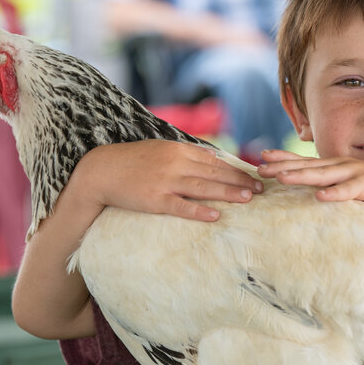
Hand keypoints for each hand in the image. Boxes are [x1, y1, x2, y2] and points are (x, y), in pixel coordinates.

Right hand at [74, 140, 262, 221]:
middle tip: (261, 189)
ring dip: (228, 193)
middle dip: (240, 180)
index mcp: (178, 150)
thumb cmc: (134, 161)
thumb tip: (213, 157)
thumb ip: (187, 153)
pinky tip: (216, 215)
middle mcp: (175, 164)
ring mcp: (165, 182)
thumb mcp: (162, 149)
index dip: (236, 169)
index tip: (255, 175)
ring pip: (203, 188)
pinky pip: (181, 206)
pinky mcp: (154, 200)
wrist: (102, 171)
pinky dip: (199, 211)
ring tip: (248, 199)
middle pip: (214, 173)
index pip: (215, 161)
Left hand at [257, 149, 363, 219]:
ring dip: (301, 176)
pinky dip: (334, 193)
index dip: (284, 158)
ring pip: (323, 175)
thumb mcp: (347, 186)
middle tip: (260, 167)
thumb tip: (310, 193)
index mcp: (335, 167)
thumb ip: (330, 186)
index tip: (262, 156)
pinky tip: (320, 197)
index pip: (304, 161)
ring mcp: (354, 173)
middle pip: (307, 166)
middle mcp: (341, 166)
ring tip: (281, 178)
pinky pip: (348, 191)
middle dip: (283, 166)